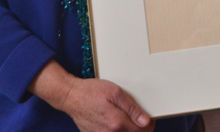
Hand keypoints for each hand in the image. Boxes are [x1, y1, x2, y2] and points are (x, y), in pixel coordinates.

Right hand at [30, 60, 153, 131]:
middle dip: (138, 128)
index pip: (141, 131)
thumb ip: (132, 109)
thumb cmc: (91, 92)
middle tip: (139, 117)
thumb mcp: (116, 93)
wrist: (70, 96)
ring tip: (125, 117)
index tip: (149, 118)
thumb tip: (145, 122)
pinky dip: (116, 130)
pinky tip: (114, 121)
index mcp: (117, 123)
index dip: (148, 124)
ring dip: (127, 129)